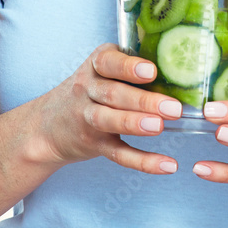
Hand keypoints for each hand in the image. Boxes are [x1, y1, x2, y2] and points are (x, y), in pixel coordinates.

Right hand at [31, 42, 182, 174]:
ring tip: (160, 127)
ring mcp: (88, 119)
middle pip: (113, 94)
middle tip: (172, 107)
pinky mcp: (94, 145)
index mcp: (95, 66)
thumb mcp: (100, 70)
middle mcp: (87, 90)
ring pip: (110, 121)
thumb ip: (131, 66)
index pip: (108, 62)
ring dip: (135, 124)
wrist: (46, 126)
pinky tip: (167, 165)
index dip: (129, 67)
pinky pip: (118, 154)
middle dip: (143, 101)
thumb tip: (181, 67)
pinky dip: (143, 162)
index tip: (151, 71)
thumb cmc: (89, 91)